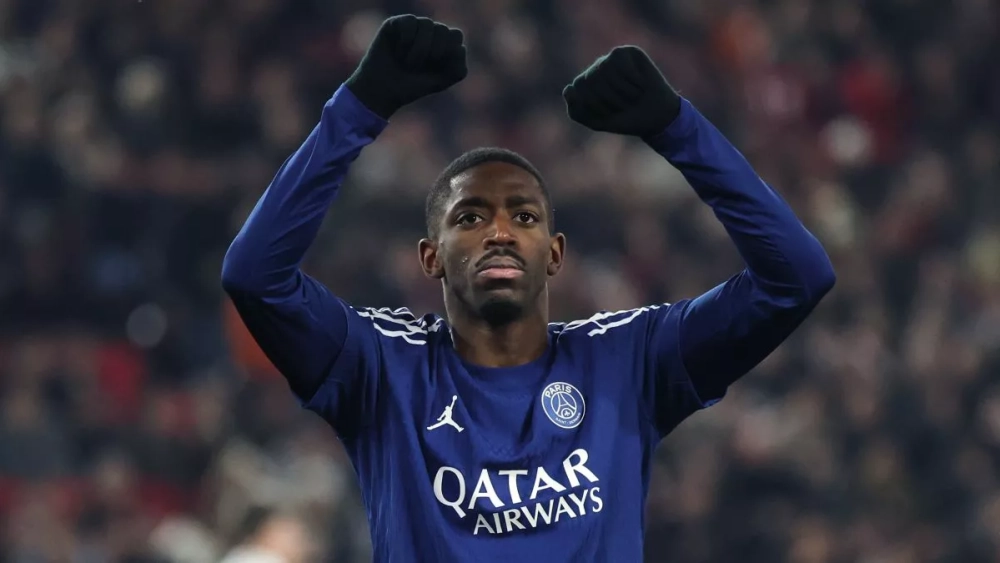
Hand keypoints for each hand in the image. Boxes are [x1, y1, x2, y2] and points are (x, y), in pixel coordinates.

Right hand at [346, 15, 467, 118]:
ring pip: (427, 24)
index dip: (447, 52)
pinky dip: (405, 41)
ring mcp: (413, 27)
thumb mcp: (441, 82)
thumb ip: (458, 69)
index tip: (435, 69)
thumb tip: (459, 49)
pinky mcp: (396, 23)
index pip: (456, 35)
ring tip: (407, 62)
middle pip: (443, 29)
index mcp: (444, 44)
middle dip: (433, 52)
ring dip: (418, 49)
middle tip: (419, 67)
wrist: (384, 90)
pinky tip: (397, 52)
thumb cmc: (412, 86)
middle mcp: (430, 33)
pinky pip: (410, 22)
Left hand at [563, 46, 680, 138]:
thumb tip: (568, 89)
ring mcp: (610, 59)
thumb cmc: (626, 119)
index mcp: (585, 85)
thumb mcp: (598, 123)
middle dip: (609, 100)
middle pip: (591, 80)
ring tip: (633, 97)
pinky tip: (642, 84)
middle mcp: (596, 69)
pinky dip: (633, 80)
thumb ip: (576, 112)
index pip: (577, 89)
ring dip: (622, 91)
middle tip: (623, 106)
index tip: (608, 115)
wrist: (656, 117)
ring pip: (606, 71)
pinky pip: (622, 64)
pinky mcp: (627, 52)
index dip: (593, 105)